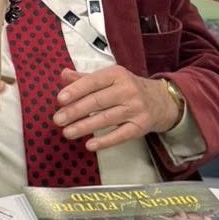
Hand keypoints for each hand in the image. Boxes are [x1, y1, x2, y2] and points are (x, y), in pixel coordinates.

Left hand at [53, 66, 178, 151]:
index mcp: (116, 75)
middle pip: (98, 101)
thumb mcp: (110, 78)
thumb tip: (64, 75)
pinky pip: (120, 135)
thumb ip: (85, 78)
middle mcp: (127, 90)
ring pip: (106, 119)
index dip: (76, 90)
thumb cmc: (127, 88)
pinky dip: (105, 141)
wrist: (161, 100)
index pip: (93, 82)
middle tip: (57, 119)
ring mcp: (135, 109)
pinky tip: (90, 144)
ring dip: (85, 127)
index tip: (60, 99)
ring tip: (67, 133)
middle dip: (75, 111)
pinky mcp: (140, 126)